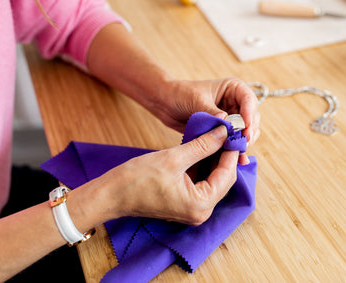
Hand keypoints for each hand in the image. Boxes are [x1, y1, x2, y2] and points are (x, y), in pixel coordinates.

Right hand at [108, 125, 237, 224]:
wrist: (112, 195)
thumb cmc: (137, 178)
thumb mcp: (174, 157)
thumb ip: (202, 145)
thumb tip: (223, 132)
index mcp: (200, 204)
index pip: (227, 175)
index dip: (231, 152)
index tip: (233, 133)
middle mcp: (201, 212)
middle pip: (223, 180)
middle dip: (224, 156)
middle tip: (225, 133)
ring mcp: (193, 211)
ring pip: (214, 181)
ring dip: (214, 160)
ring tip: (215, 137)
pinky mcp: (186, 205)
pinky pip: (202, 184)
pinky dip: (203, 168)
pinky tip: (202, 149)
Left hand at [154, 78, 259, 163]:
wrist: (164, 103)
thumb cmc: (180, 93)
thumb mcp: (197, 100)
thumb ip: (213, 113)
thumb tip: (228, 125)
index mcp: (233, 89)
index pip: (249, 100)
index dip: (249, 114)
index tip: (245, 127)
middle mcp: (235, 103)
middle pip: (251, 118)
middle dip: (248, 131)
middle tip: (242, 143)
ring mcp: (230, 118)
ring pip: (245, 132)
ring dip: (243, 142)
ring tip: (239, 152)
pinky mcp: (223, 131)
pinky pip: (233, 141)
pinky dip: (236, 149)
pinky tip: (239, 160)